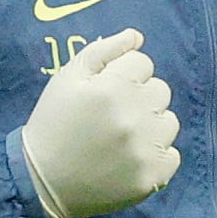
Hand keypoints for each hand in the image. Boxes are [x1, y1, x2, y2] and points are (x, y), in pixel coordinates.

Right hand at [19, 29, 181, 217]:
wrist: (43, 180)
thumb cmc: (54, 122)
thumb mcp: (67, 78)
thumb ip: (103, 50)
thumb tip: (137, 37)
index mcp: (112, 87)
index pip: (143, 63)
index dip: (123, 74)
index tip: (106, 91)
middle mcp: (134, 117)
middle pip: (161, 90)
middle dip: (140, 97)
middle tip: (114, 115)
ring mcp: (146, 149)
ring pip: (170, 122)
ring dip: (152, 126)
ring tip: (123, 138)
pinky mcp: (153, 176)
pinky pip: (173, 155)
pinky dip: (156, 156)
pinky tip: (130, 159)